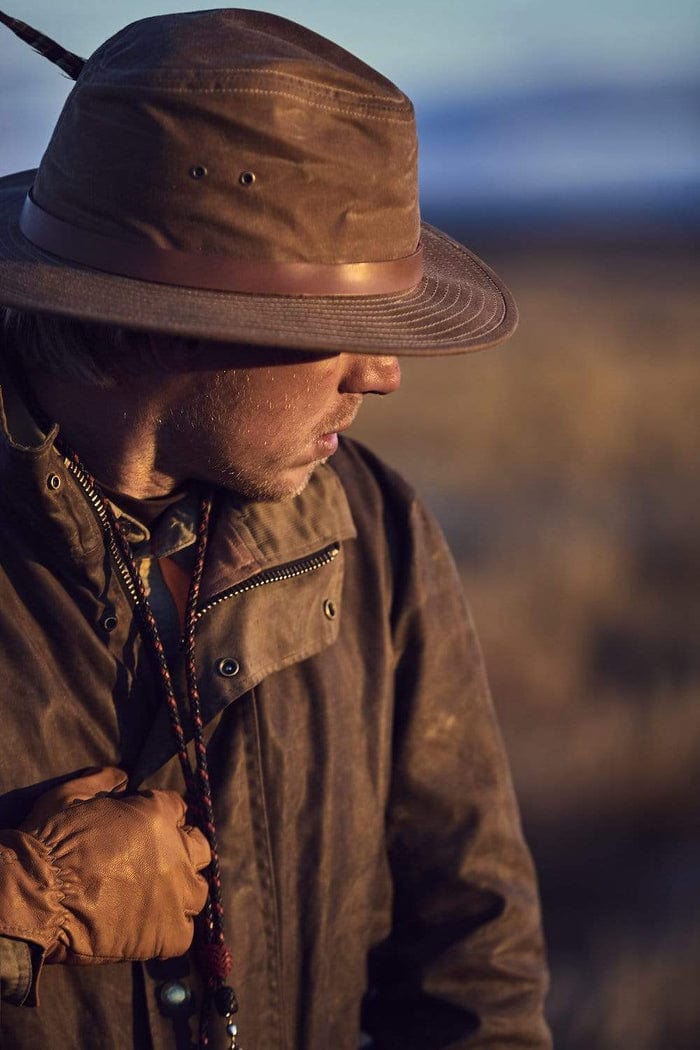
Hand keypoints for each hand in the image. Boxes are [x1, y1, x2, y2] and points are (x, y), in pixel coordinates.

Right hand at [0, 768, 210, 964]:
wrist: (35, 898)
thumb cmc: (48, 844)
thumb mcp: (69, 795)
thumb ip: (101, 781)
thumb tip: (121, 776)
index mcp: (157, 815)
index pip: (178, 808)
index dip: (163, 817)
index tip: (149, 828)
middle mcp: (176, 852)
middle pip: (200, 847)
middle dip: (183, 850)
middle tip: (158, 862)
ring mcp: (176, 894)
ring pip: (197, 891)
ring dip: (181, 892)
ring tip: (157, 898)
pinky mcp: (168, 933)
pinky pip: (185, 934)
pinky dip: (170, 931)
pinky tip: (150, 929)